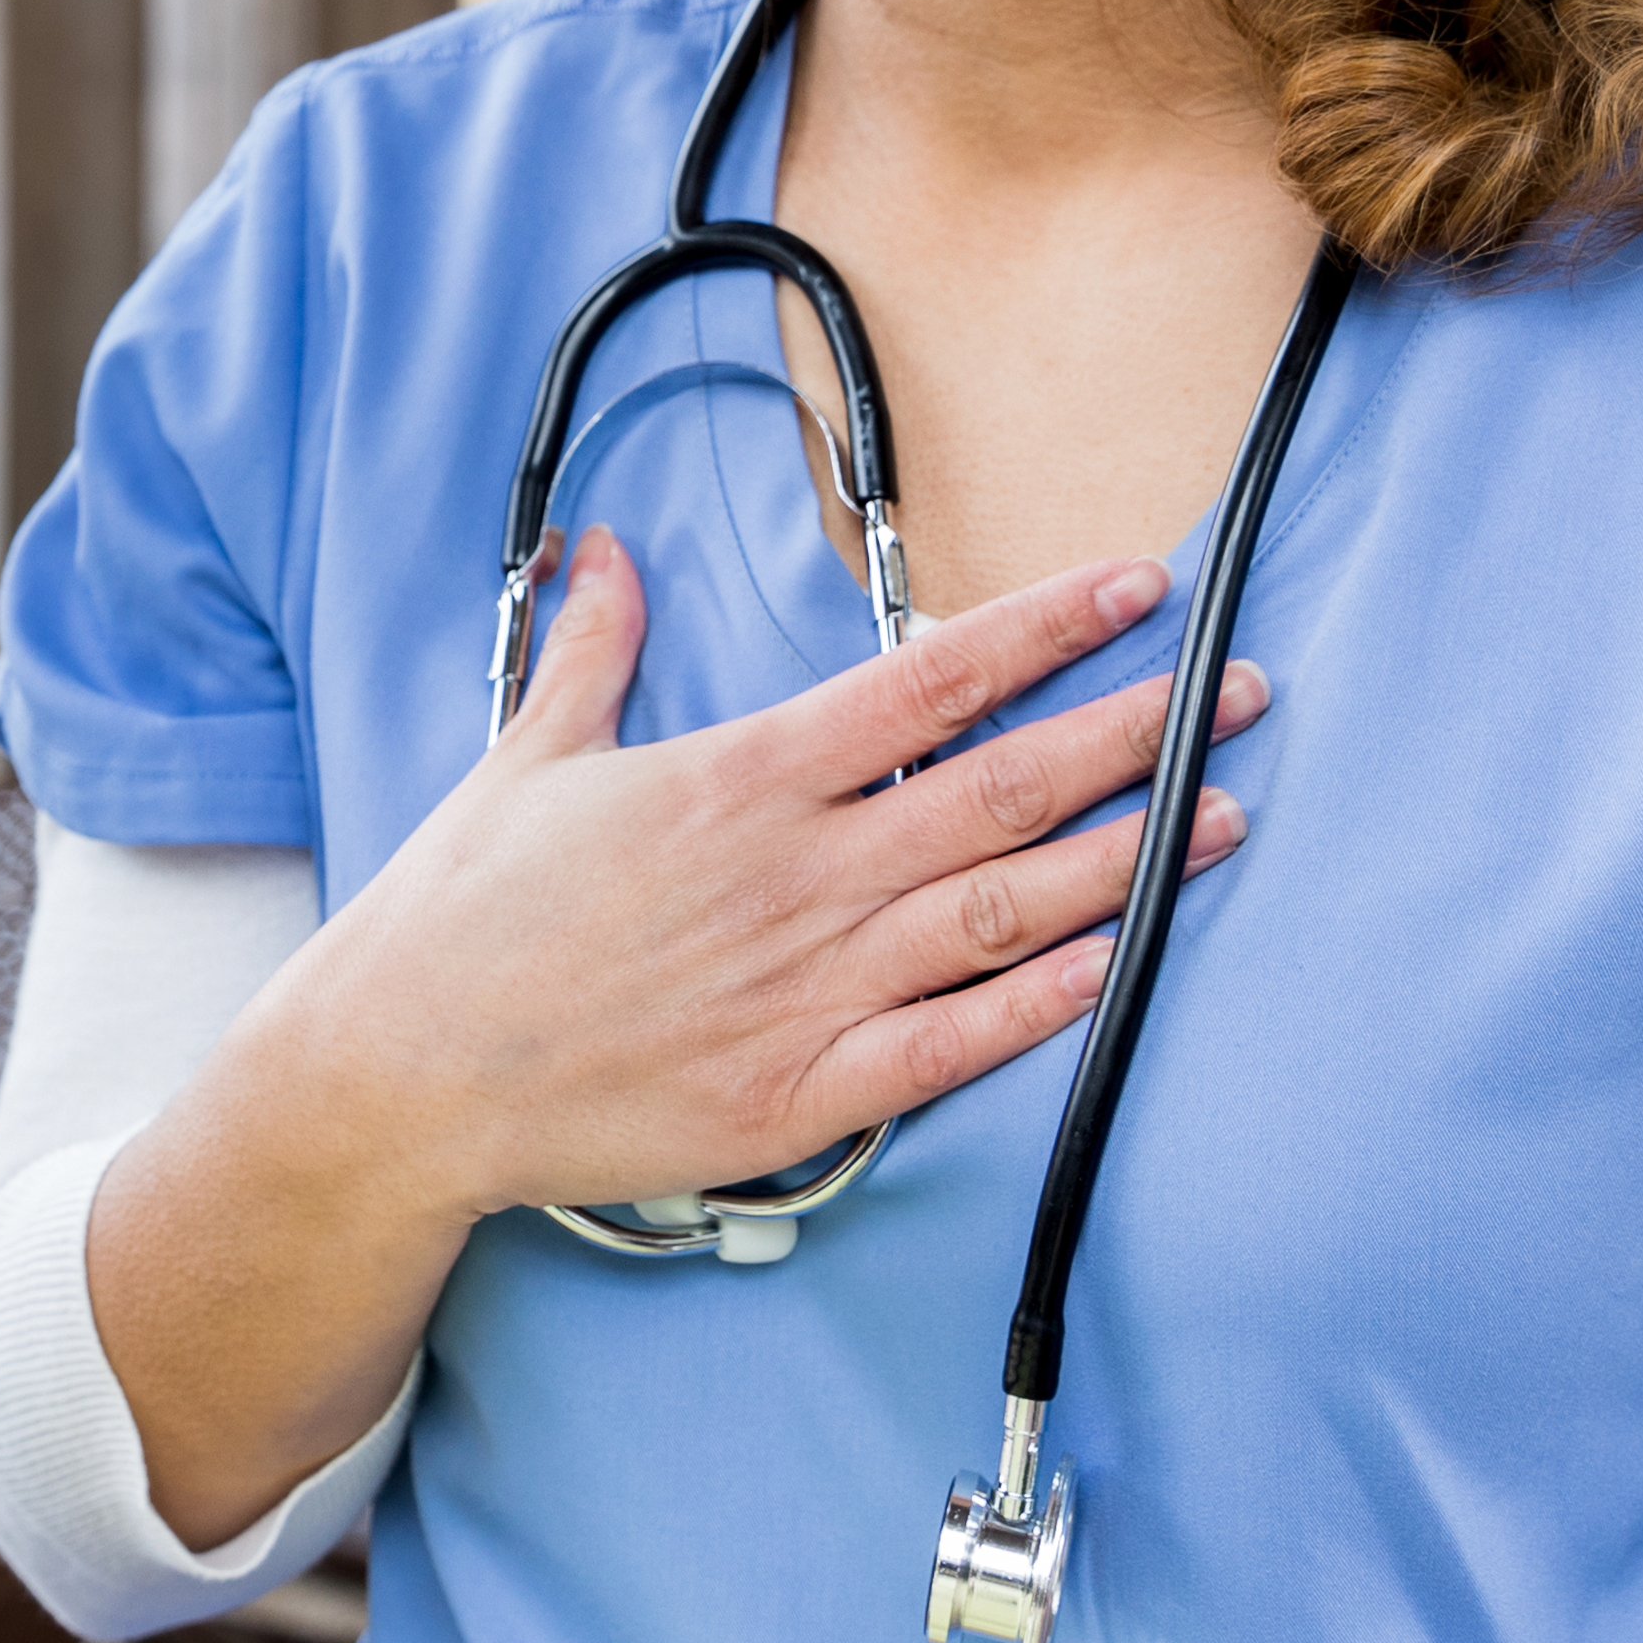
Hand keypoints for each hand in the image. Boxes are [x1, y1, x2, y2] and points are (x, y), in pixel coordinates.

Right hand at [91, 534, 1257, 1545]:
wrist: (405, 1073)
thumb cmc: (463, 915)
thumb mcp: (529, 755)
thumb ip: (592, 649)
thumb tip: (600, 550)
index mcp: (740, 778)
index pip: (927, 680)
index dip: (1044, 629)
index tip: (1134, 588)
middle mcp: (797, 874)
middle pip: (1004, 788)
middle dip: (1134, 735)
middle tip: (1237, 694)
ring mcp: (808, 987)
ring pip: (1006, 910)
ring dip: (1126, 864)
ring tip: (1221, 820)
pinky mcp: (801, 1091)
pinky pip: (952, 1044)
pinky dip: (1044, 1006)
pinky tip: (1119, 967)